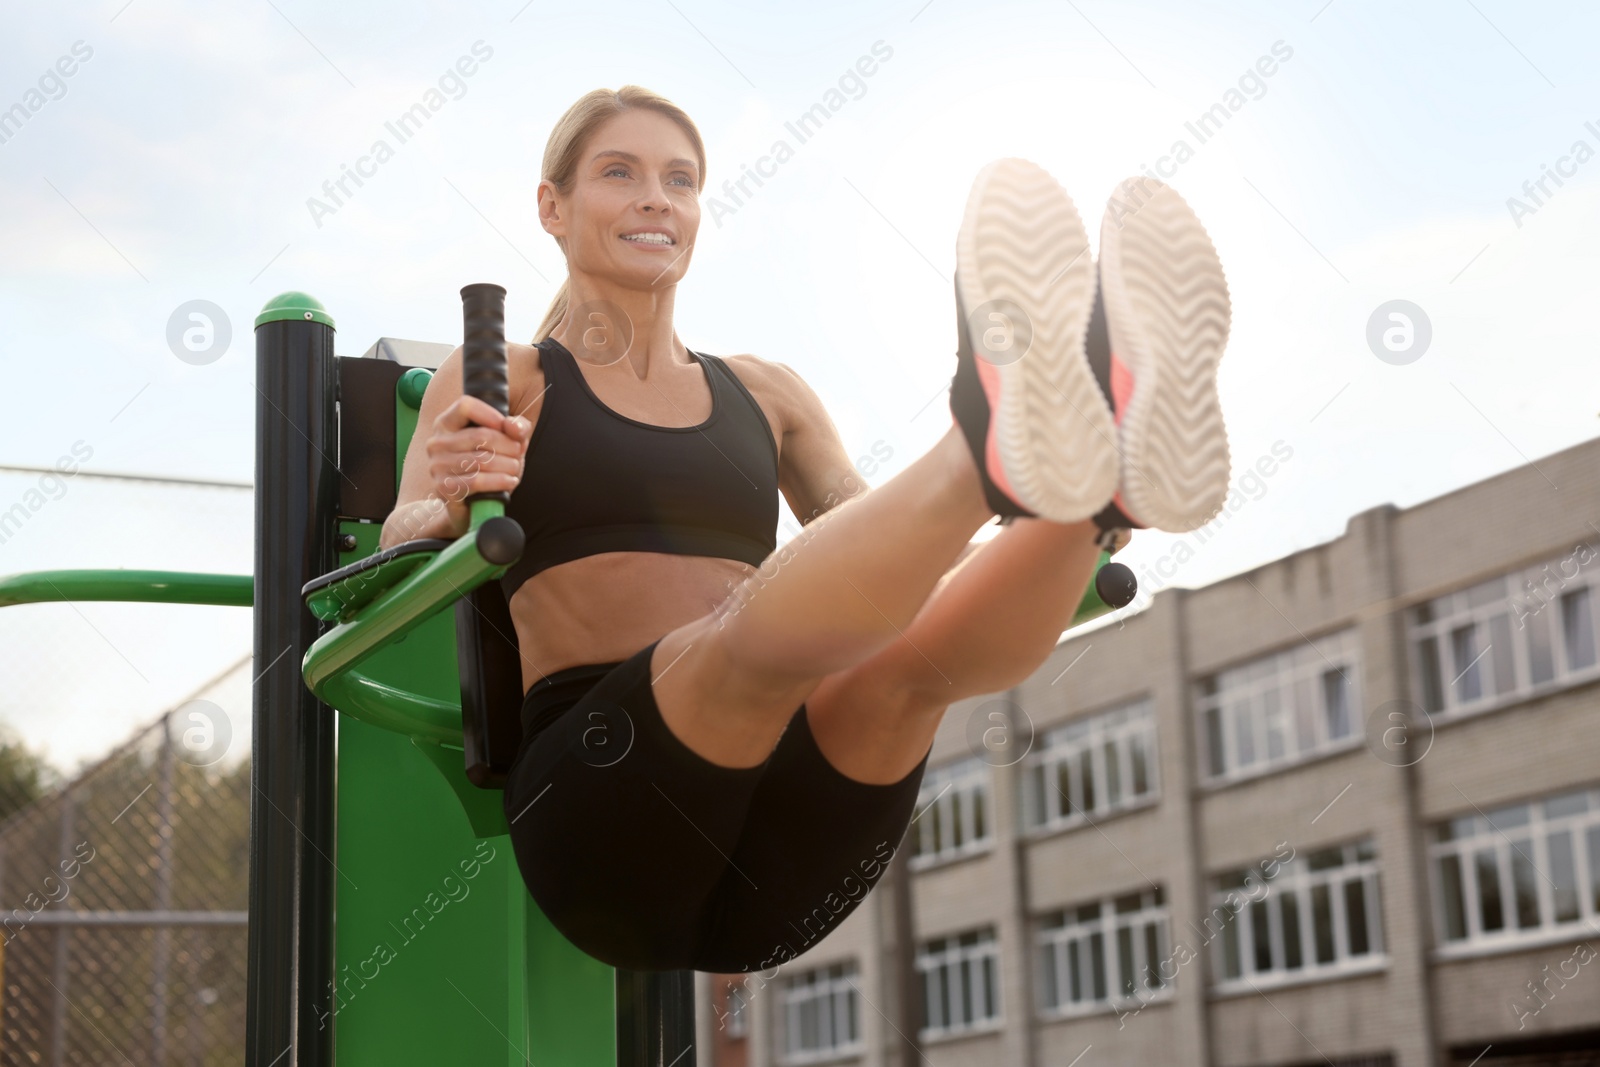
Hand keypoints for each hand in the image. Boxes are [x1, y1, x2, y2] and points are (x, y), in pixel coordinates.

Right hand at [424, 395, 531, 536]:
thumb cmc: (487, 467)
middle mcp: (436, 442)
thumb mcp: (505, 443)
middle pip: (481, 435)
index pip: (465, 405)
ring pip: (482, 460)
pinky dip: (499, 481)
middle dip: (509, 446)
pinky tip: (509, 481)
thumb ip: (515, 428)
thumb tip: (514, 426)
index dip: (492, 415)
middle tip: (518, 454)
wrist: (469, 504)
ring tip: (514, 469)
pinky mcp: (443, 488)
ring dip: (508, 465)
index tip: (508, 429)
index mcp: (446, 423)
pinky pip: (477, 481)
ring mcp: (437, 466)